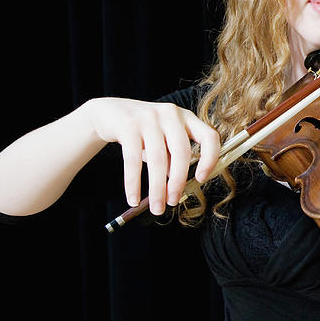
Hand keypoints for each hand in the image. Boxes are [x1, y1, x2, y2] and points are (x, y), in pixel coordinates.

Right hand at [86, 98, 219, 213]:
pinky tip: (133, 199)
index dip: (210, 159)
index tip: (201, 179)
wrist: (109, 112)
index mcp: (187, 118)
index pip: (209, 137)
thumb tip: (177, 186)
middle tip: (173, 202)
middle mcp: (171, 114)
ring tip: (156, 207)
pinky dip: (133, 183)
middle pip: (182, 151)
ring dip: (157, 188)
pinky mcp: (128, 125)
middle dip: (178, 181)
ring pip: (158, 159)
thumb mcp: (163, 141)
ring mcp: (149, 118)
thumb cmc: (143, 131)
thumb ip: (173, 159)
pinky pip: (132, 160)